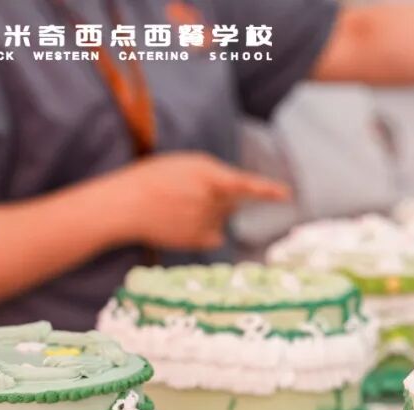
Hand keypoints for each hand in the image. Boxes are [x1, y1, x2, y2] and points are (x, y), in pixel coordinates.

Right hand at [108, 152, 290, 250]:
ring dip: (209, 213)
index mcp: (206, 174)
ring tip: (178, 208)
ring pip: (222, 218)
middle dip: (220, 198)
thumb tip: (235, 200)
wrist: (125, 205)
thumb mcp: (186, 165)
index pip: (243, 183)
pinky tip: (182, 225)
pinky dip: (206, 231)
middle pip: (232, 202)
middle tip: (189, 195)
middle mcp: (209, 200)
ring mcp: (204, 222)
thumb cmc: (155, 179)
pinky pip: (215, 236)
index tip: (287, 195)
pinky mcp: (199, 240)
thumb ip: (214, 176)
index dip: (266, 190)